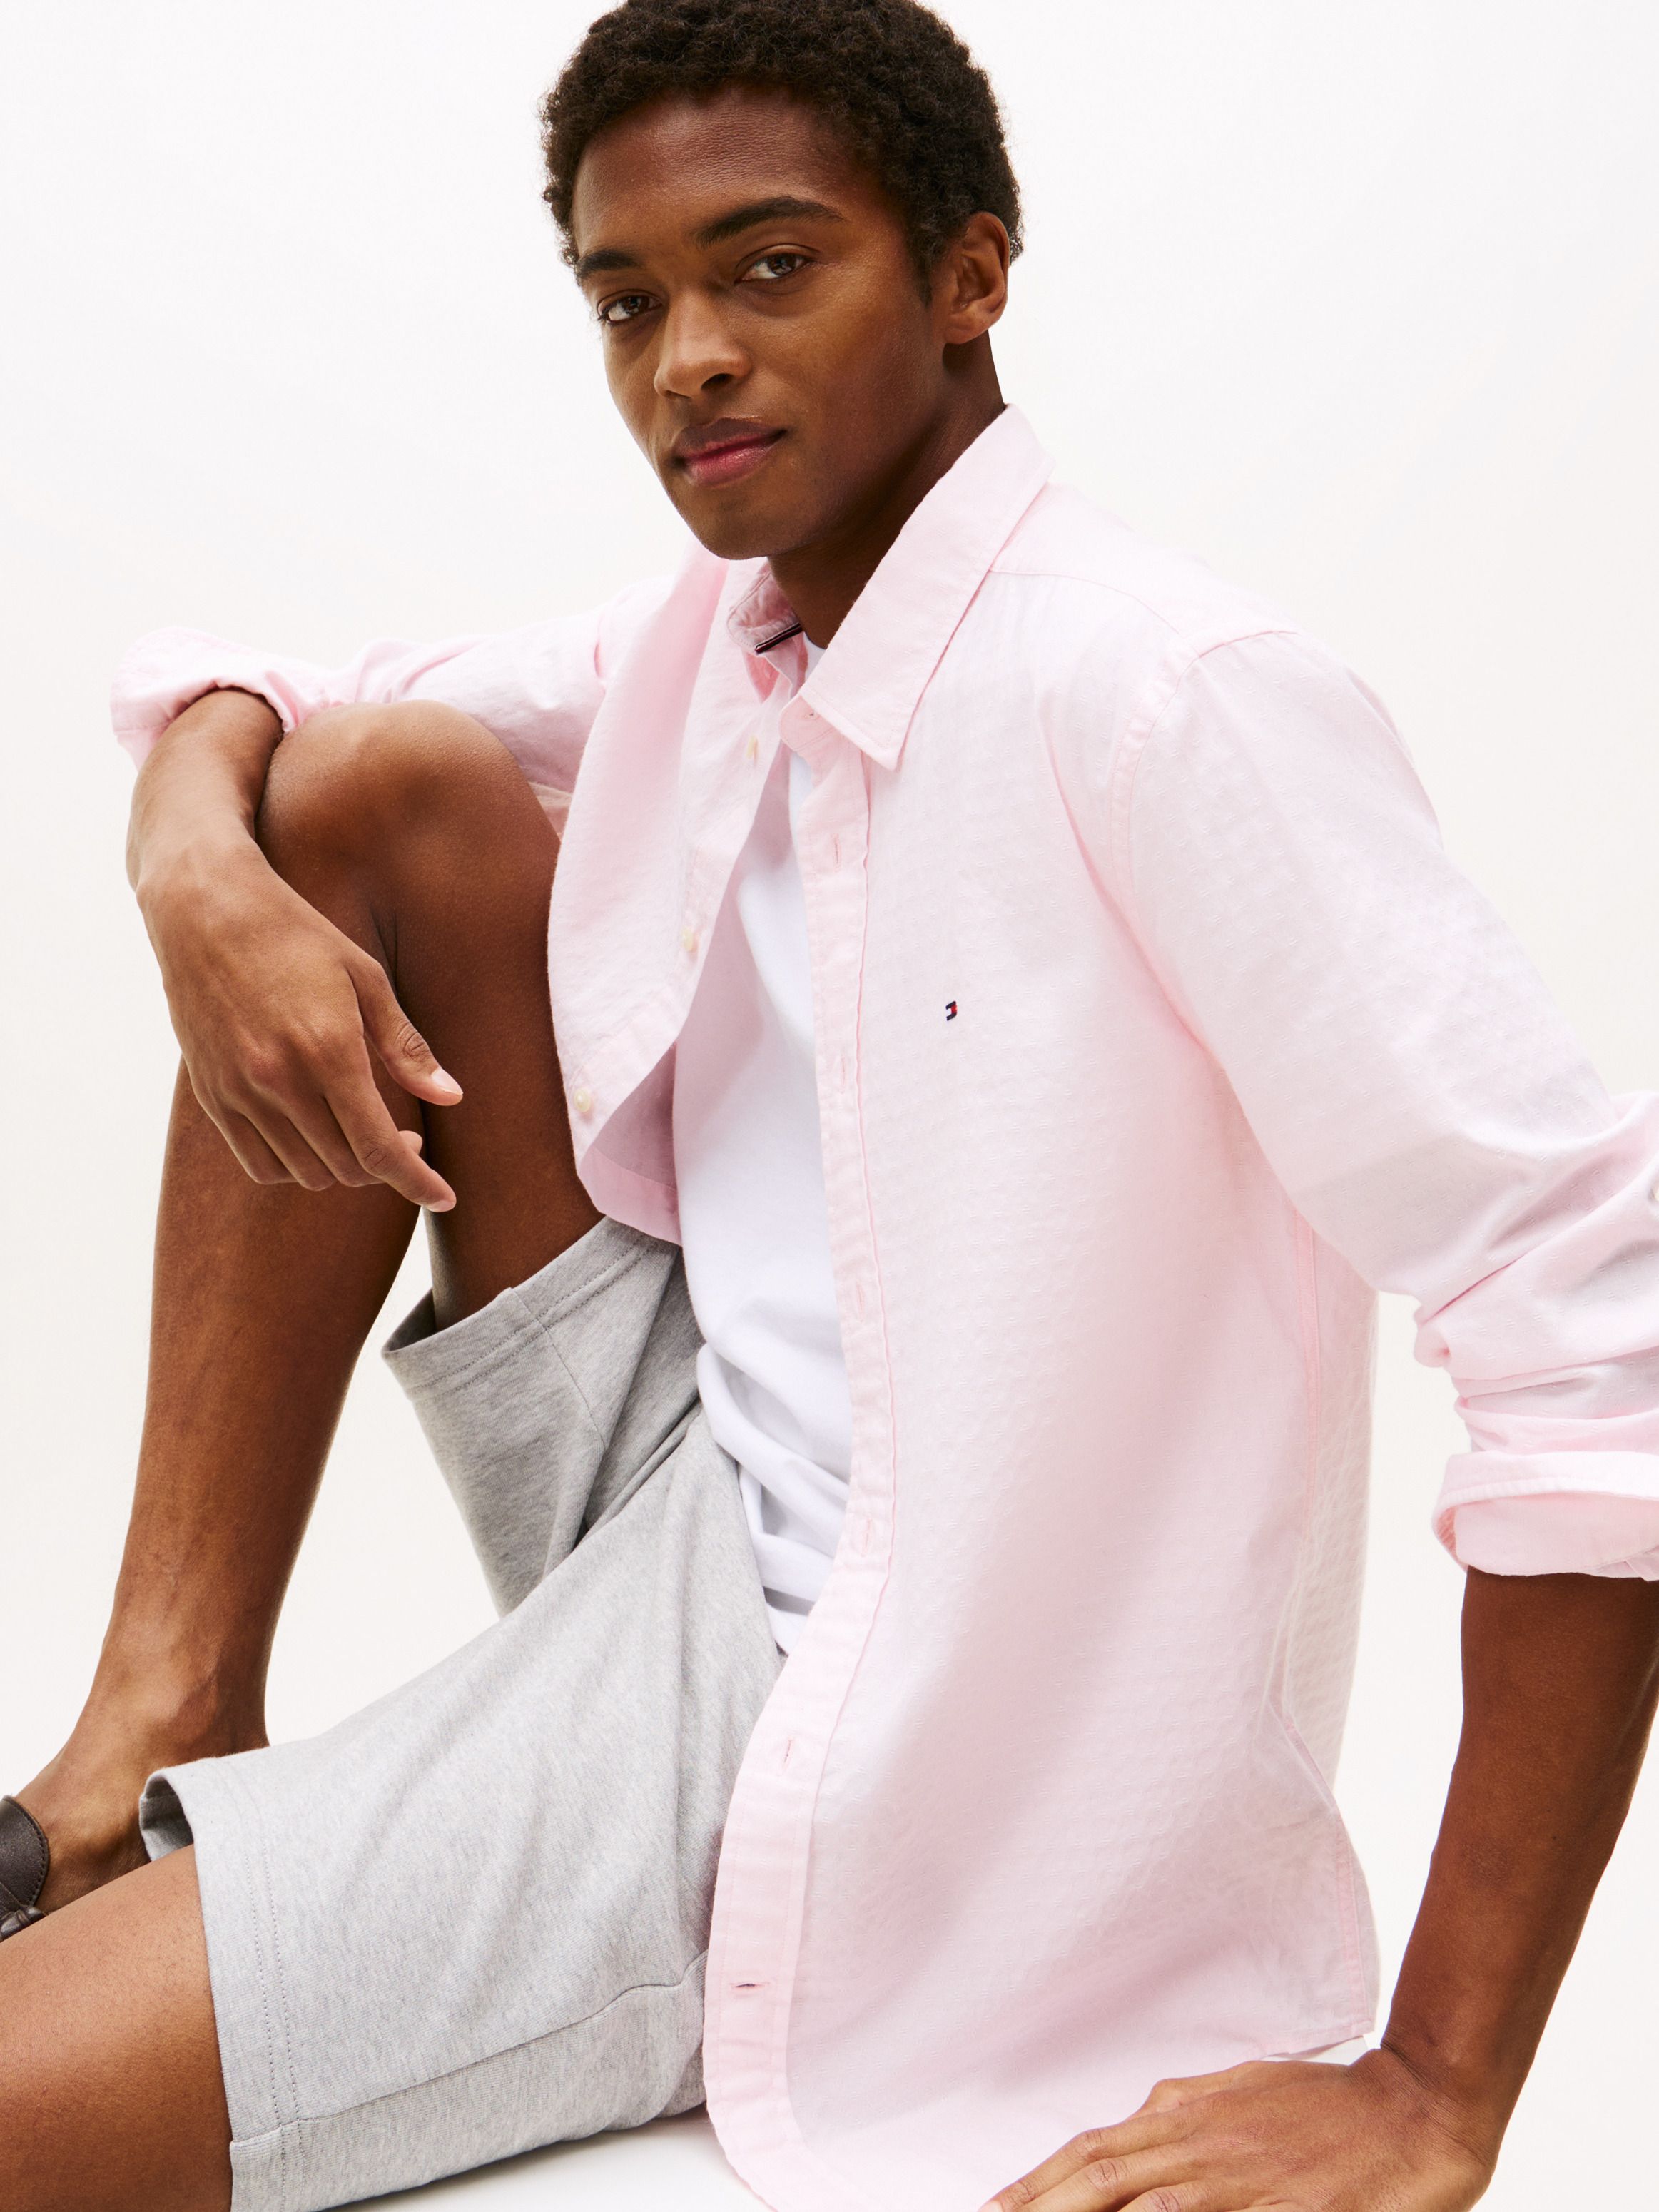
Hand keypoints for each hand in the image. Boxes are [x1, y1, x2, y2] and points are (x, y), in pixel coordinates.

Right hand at [142, 838, 460, 1208]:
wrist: (203, 910)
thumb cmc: (294, 935)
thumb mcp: (365, 978)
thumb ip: (406, 1046)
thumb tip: (451, 1098)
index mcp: (329, 1050)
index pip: (379, 1149)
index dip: (417, 1183)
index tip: (444, 1199)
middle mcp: (280, 1080)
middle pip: (347, 1167)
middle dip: (387, 1167)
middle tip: (407, 1138)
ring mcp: (239, 1091)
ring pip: (305, 1173)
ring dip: (344, 1168)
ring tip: (361, 1133)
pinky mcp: (212, 1094)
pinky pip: (260, 1163)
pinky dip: (295, 1166)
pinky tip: (314, 1137)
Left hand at [978, 2048, 1496, 2211]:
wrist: (1413, 2107)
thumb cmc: (1328, 2108)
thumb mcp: (1239, 2097)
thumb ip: (1185, 2116)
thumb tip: (1140, 2121)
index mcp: (1188, 2116)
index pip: (1093, 2153)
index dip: (1039, 2183)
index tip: (995, 2206)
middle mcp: (1200, 2145)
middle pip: (1100, 2179)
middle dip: (1040, 2206)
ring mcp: (1240, 2180)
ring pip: (1143, 2206)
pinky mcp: (1285, 2209)